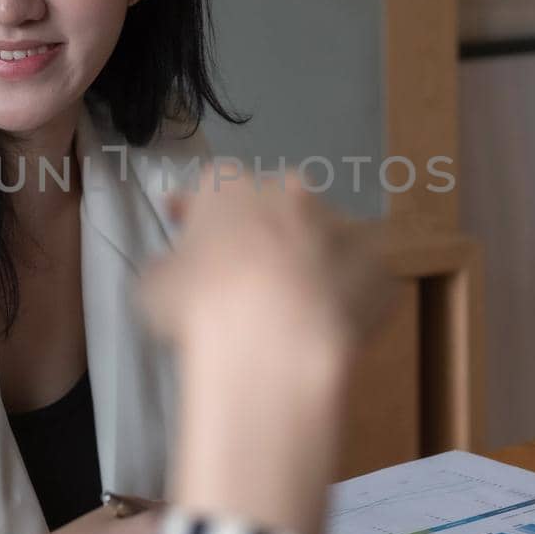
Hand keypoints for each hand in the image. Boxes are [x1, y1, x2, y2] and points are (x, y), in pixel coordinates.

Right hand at [140, 168, 391, 533]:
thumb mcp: (153, 286)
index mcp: (231, 187)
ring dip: (311, 261)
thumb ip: (169, 266)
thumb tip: (177, 270)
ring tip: (298, 309)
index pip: (211, 187)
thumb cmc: (203, 309)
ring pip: (325, 237)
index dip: (201, 212)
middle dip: (264, 233)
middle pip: (276, 205)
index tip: (191, 235)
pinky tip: (334, 325)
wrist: (274, 347)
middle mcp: (291, 191)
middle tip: (251, 277)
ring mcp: (343, 225)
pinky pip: (364, 277)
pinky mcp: (381, 266)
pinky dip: (350, 295)